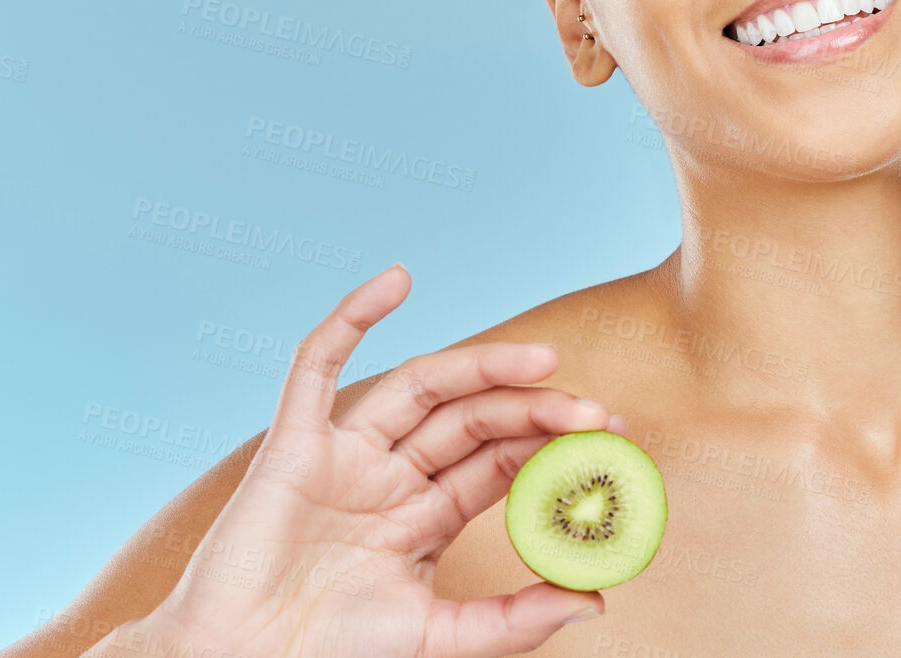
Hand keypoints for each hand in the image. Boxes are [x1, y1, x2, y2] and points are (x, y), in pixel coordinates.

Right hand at [136, 264, 624, 657]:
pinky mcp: (291, 447)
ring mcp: (341, 458)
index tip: (609, 435)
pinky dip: (352, 317)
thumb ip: (514, 620)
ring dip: (479, 365)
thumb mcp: (437, 639)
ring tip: (541, 361)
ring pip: (420, 389)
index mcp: (423, 519)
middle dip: (531, 409)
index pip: (498, 463)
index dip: (550, 444)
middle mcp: (388, 479)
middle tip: (591, 410)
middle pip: (471, 421)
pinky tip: (397, 279)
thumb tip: (599, 601)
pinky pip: (315, 367)